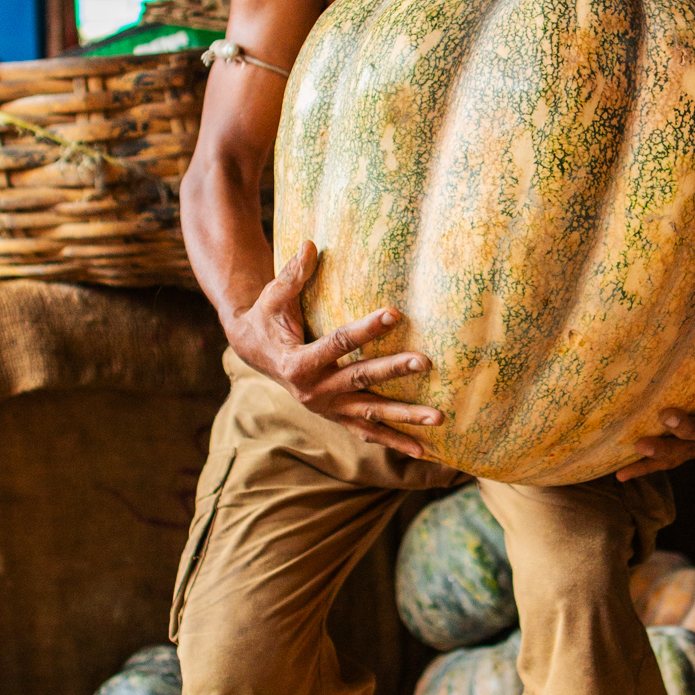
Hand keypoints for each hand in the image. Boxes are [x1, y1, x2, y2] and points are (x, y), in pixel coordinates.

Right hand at [227, 241, 446, 456]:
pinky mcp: (337, 417)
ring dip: (406, 417)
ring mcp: (328, 408)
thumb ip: (292, 275)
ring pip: (372, 414)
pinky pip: (370, 433)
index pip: (337, 342)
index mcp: (297, 362)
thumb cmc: (268, 320)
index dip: (366, 329)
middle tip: (425, 361)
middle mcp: (314, 391)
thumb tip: (310, 244)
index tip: (395, 313)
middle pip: (360, 378)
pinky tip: (425, 450)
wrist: (254, 352)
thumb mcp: (273, 298)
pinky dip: (396, 442)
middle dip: (394, 371)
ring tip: (439, 417)